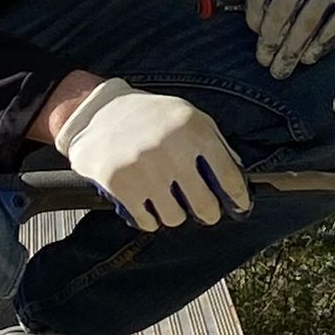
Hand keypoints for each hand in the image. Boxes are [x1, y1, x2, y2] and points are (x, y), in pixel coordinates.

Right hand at [52, 76, 250, 229]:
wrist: (96, 113)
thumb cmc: (148, 117)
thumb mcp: (186, 116)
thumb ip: (215, 143)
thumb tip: (237, 178)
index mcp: (193, 128)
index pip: (228, 176)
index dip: (238, 198)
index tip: (239, 206)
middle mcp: (171, 148)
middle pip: (204, 205)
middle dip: (208, 213)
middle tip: (204, 212)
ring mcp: (144, 168)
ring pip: (175, 218)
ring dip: (175, 214)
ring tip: (168, 200)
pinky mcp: (120, 184)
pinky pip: (147, 221)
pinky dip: (150, 219)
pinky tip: (147, 205)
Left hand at [245, 0, 334, 78]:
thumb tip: (238, 9)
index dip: (254, 16)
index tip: (255, 32)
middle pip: (281, 12)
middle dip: (269, 41)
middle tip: (264, 59)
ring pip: (306, 24)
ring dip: (291, 51)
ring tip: (282, 67)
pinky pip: (333, 26)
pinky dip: (319, 45)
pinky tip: (308, 57)